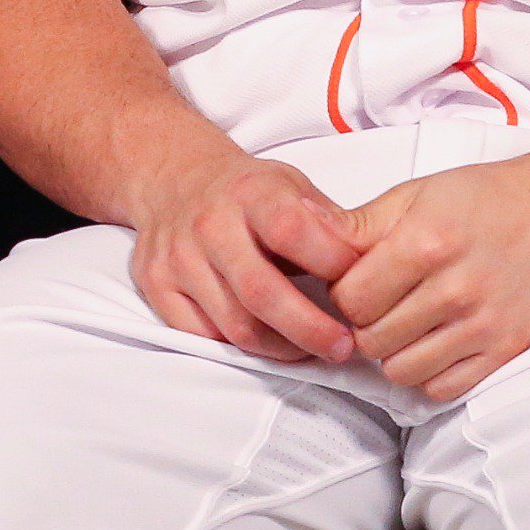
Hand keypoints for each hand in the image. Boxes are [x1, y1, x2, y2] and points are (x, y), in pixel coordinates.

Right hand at [128, 155, 363, 365]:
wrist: (175, 179)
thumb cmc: (246, 190)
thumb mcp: (292, 184)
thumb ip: (329, 221)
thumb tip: (373, 260)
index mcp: (251, 192)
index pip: (292, 231)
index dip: (332, 265)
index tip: (363, 289)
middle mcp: (210, 224)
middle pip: (262, 293)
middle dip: (311, 329)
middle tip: (344, 346)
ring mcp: (178, 258)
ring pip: (234, 325)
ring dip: (282, 348)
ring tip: (312, 349)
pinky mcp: (157, 286)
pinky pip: (203, 337)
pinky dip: (241, 348)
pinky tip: (269, 343)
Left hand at [328, 153, 529, 400]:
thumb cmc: (489, 196)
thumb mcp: (418, 193)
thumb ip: (360, 224)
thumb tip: (308, 242)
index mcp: (426, 242)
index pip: (349, 300)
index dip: (345, 293)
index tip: (360, 281)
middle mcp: (455, 288)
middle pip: (371, 340)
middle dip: (367, 324)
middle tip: (384, 303)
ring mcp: (484, 324)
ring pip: (401, 371)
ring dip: (396, 351)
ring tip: (409, 322)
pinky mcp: (507, 349)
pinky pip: (443, 387)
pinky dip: (430, 371)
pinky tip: (435, 341)